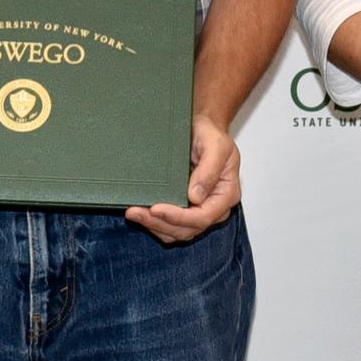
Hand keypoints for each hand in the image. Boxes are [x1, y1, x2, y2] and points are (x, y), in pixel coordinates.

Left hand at [129, 113, 243, 242]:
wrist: (202, 129)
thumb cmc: (211, 135)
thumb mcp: (216, 146)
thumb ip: (209, 170)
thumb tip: (196, 197)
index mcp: (226, 195)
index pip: (203, 216)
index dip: (178, 217)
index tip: (156, 208)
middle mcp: (214, 207)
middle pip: (187, 229)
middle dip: (159, 223)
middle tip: (135, 212)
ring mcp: (200, 210)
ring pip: (177, 231)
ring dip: (154, 225)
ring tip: (133, 213)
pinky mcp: (186, 209)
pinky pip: (170, 225)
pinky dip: (155, 222)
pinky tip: (141, 213)